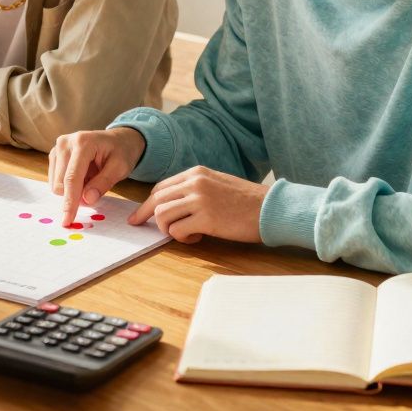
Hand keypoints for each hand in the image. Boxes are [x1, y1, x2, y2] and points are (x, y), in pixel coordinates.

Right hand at [48, 127, 145, 226]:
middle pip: (60, 183)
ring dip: (72, 190)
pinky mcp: (54, 154)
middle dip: (75, 195)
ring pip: (56, 184)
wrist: (118, 139)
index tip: (67, 221)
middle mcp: (65, 142)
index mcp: (83, 142)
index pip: (72, 178)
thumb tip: (87, 200)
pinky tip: (83, 176)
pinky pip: (55, 180)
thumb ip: (104, 183)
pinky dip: (69, 185)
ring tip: (90, 178)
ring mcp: (57, 147)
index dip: (70, 202)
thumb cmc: (121, 152)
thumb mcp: (120, 167)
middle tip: (95, 189)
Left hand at [128, 167, 266, 243]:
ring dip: (168, 229)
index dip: (148, 203)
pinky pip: (177, 230)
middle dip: (147, 216)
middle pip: (156, 200)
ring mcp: (200, 199)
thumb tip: (172, 206)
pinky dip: (182, 237)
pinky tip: (198, 237)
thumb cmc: (247, 201)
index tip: (140, 216)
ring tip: (187, 233)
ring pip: (162, 215)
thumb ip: (195, 189)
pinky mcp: (206, 218)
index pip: (161, 187)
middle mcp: (195, 183)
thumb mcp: (217, 184)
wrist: (271, 208)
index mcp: (196, 173)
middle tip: (146, 228)